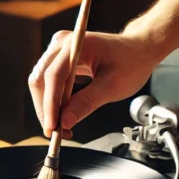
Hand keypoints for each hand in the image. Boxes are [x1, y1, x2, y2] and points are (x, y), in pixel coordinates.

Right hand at [28, 30, 162, 137]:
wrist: (138, 50)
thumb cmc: (130, 63)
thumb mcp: (113, 86)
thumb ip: (87, 103)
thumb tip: (64, 122)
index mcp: (76, 44)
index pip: (54, 76)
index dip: (50, 104)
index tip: (52, 127)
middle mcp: (62, 43)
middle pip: (41, 80)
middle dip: (46, 109)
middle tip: (57, 134)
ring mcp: (58, 51)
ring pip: (40, 84)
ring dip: (48, 108)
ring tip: (62, 129)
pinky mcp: (59, 60)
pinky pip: (48, 83)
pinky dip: (53, 102)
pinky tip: (63, 117)